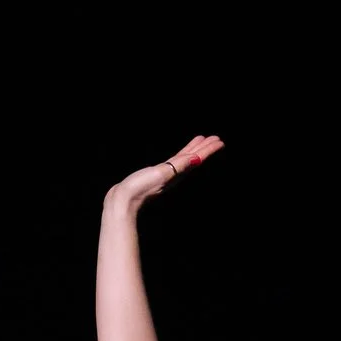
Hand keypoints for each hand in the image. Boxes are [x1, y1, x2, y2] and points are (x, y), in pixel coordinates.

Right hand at [108, 134, 224, 210]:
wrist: (121, 201)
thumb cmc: (140, 188)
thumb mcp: (162, 174)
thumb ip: (179, 166)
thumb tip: (197, 159)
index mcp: (176, 173)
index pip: (196, 159)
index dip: (208, 150)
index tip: (219, 142)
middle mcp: (173, 175)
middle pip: (193, 158)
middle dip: (204, 148)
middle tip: (215, 139)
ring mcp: (165, 176)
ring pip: (184, 160)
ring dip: (193, 150)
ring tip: (200, 141)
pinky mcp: (155, 176)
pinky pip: (173, 163)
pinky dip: (180, 157)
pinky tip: (179, 156)